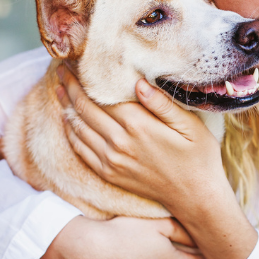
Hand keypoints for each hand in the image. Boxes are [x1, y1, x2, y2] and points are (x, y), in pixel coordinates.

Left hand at [55, 65, 258, 258]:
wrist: (195, 197)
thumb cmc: (199, 157)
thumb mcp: (191, 126)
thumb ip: (163, 104)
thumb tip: (138, 82)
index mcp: (139, 126)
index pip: (101, 96)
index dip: (85, 78)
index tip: (76, 61)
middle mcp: (119, 143)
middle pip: (85, 109)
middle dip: (71, 87)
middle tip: (61, 69)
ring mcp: (111, 161)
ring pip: (78, 128)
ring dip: (66, 107)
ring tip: (60, 88)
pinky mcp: (109, 174)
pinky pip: (81, 150)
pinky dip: (71, 132)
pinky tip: (68, 120)